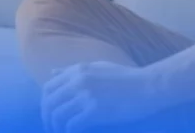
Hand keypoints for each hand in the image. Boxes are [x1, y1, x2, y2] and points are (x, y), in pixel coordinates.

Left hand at [41, 61, 163, 132]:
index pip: (48, 88)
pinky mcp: (94, 110)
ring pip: (58, 116)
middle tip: (52, 129)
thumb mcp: (98, 67)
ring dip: (57, 128)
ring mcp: (86, 95)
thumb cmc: (126, 78)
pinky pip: (71, 125)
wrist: (148, 86)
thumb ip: (73, 70)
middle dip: (48, 119)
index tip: (50, 114)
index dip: (45, 104)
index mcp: (78, 70)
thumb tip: (52, 72)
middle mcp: (78, 81)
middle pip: (49, 103)